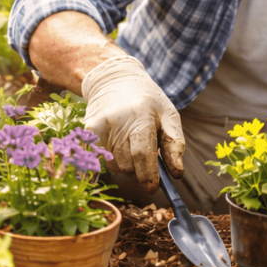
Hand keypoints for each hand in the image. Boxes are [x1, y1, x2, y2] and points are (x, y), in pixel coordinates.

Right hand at [80, 55, 184, 193]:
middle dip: (139, 168)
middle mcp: (117, 121)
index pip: (142, 153)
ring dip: (125, 163)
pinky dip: (108, 162)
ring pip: (114, 165)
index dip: (148, 174)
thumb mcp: (168, 114)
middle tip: (145, 155)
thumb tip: (177, 174)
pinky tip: (115, 149)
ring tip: (130, 143)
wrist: (115, 79)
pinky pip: (98, 161)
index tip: (153, 187)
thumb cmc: (148, 100)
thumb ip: (175, 143)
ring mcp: (100, 126)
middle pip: (128, 164)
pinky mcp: (88, 131)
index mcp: (141, 116)